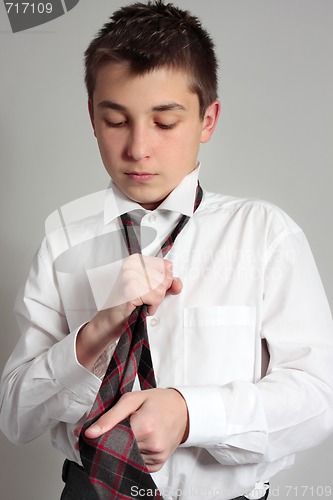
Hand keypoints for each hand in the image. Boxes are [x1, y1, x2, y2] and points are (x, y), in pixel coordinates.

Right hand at [77, 255, 181, 369]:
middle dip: (158, 293)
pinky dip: (150, 307)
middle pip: (165, 278)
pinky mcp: (131, 288)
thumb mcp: (151, 289)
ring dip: (154, 302)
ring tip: (139, 303)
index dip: (163, 282)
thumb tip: (178, 282)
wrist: (110, 322)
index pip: (166, 266)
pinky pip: (156, 298)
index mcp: (136, 260)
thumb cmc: (128, 306)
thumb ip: (167, 283)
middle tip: (142, 298)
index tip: (149, 288)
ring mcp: (130, 275)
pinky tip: (138, 307)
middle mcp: (132, 264)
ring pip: (161, 289)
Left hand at [84, 388, 188, 471]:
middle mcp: (152, 445)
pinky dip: (133, 454)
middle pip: (118, 450)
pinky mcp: (158, 465)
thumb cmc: (157, 401)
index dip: (101, 437)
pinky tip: (138, 441)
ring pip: (126, 458)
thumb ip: (110, 416)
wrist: (183, 410)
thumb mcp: (132, 399)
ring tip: (132, 432)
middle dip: (111, 442)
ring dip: (123, 448)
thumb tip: (89, 433)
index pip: (112, 440)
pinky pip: (136, 463)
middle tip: (115, 430)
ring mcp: (156, 457)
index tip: (93, 434)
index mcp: (145, 426)